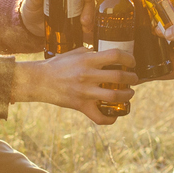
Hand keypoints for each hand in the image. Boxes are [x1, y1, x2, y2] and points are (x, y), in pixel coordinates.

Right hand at [13, 47, 135, 124]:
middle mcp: (87, 75)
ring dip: (127, 95)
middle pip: (119, 76)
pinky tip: (115, 115)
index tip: (132, 62)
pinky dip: (110, 119)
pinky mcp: (80, 106)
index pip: (115, 55)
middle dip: (132, 78)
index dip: (129, 58)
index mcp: (87, 60)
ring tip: (129, 93)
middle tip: (133, 79)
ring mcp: (85, 92)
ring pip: (115, 96)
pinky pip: (99, 117)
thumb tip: (105, 54)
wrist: (39, 80)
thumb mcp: (75, 53)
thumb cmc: (57, 65)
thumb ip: (91, 53)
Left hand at [26, 0, 97, 42]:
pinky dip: (90, 24)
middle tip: (84, 19)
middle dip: (90, 5)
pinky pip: (89, 18)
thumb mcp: (30, 2)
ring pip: (91, 6)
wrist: (31, 24)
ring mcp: (78, 3)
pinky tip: (86, 30)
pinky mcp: (79, 15)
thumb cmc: (31, 7)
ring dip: (90, 16)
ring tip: (85, 27)